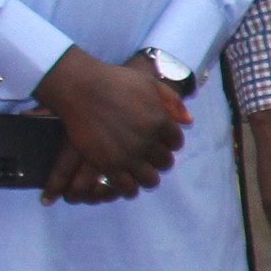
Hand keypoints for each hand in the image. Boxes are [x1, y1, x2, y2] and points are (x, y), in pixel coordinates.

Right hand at [33, 46, 187, 203]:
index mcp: (161, 122)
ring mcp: (129, 155)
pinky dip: (129, 188)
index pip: (176, 143)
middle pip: (165, 163)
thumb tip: (189, 122)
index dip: (168, 142)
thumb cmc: (115, 81)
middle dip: (158, 160)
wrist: (81, 88)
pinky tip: (124, 181)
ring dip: (146, 176)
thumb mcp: (149, 83)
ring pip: (150, 180)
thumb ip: (172, 101)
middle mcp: (148, 141)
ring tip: (138, 171)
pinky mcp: (109, 165)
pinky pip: (128, 188)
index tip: (158, 141)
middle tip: (147, 156)